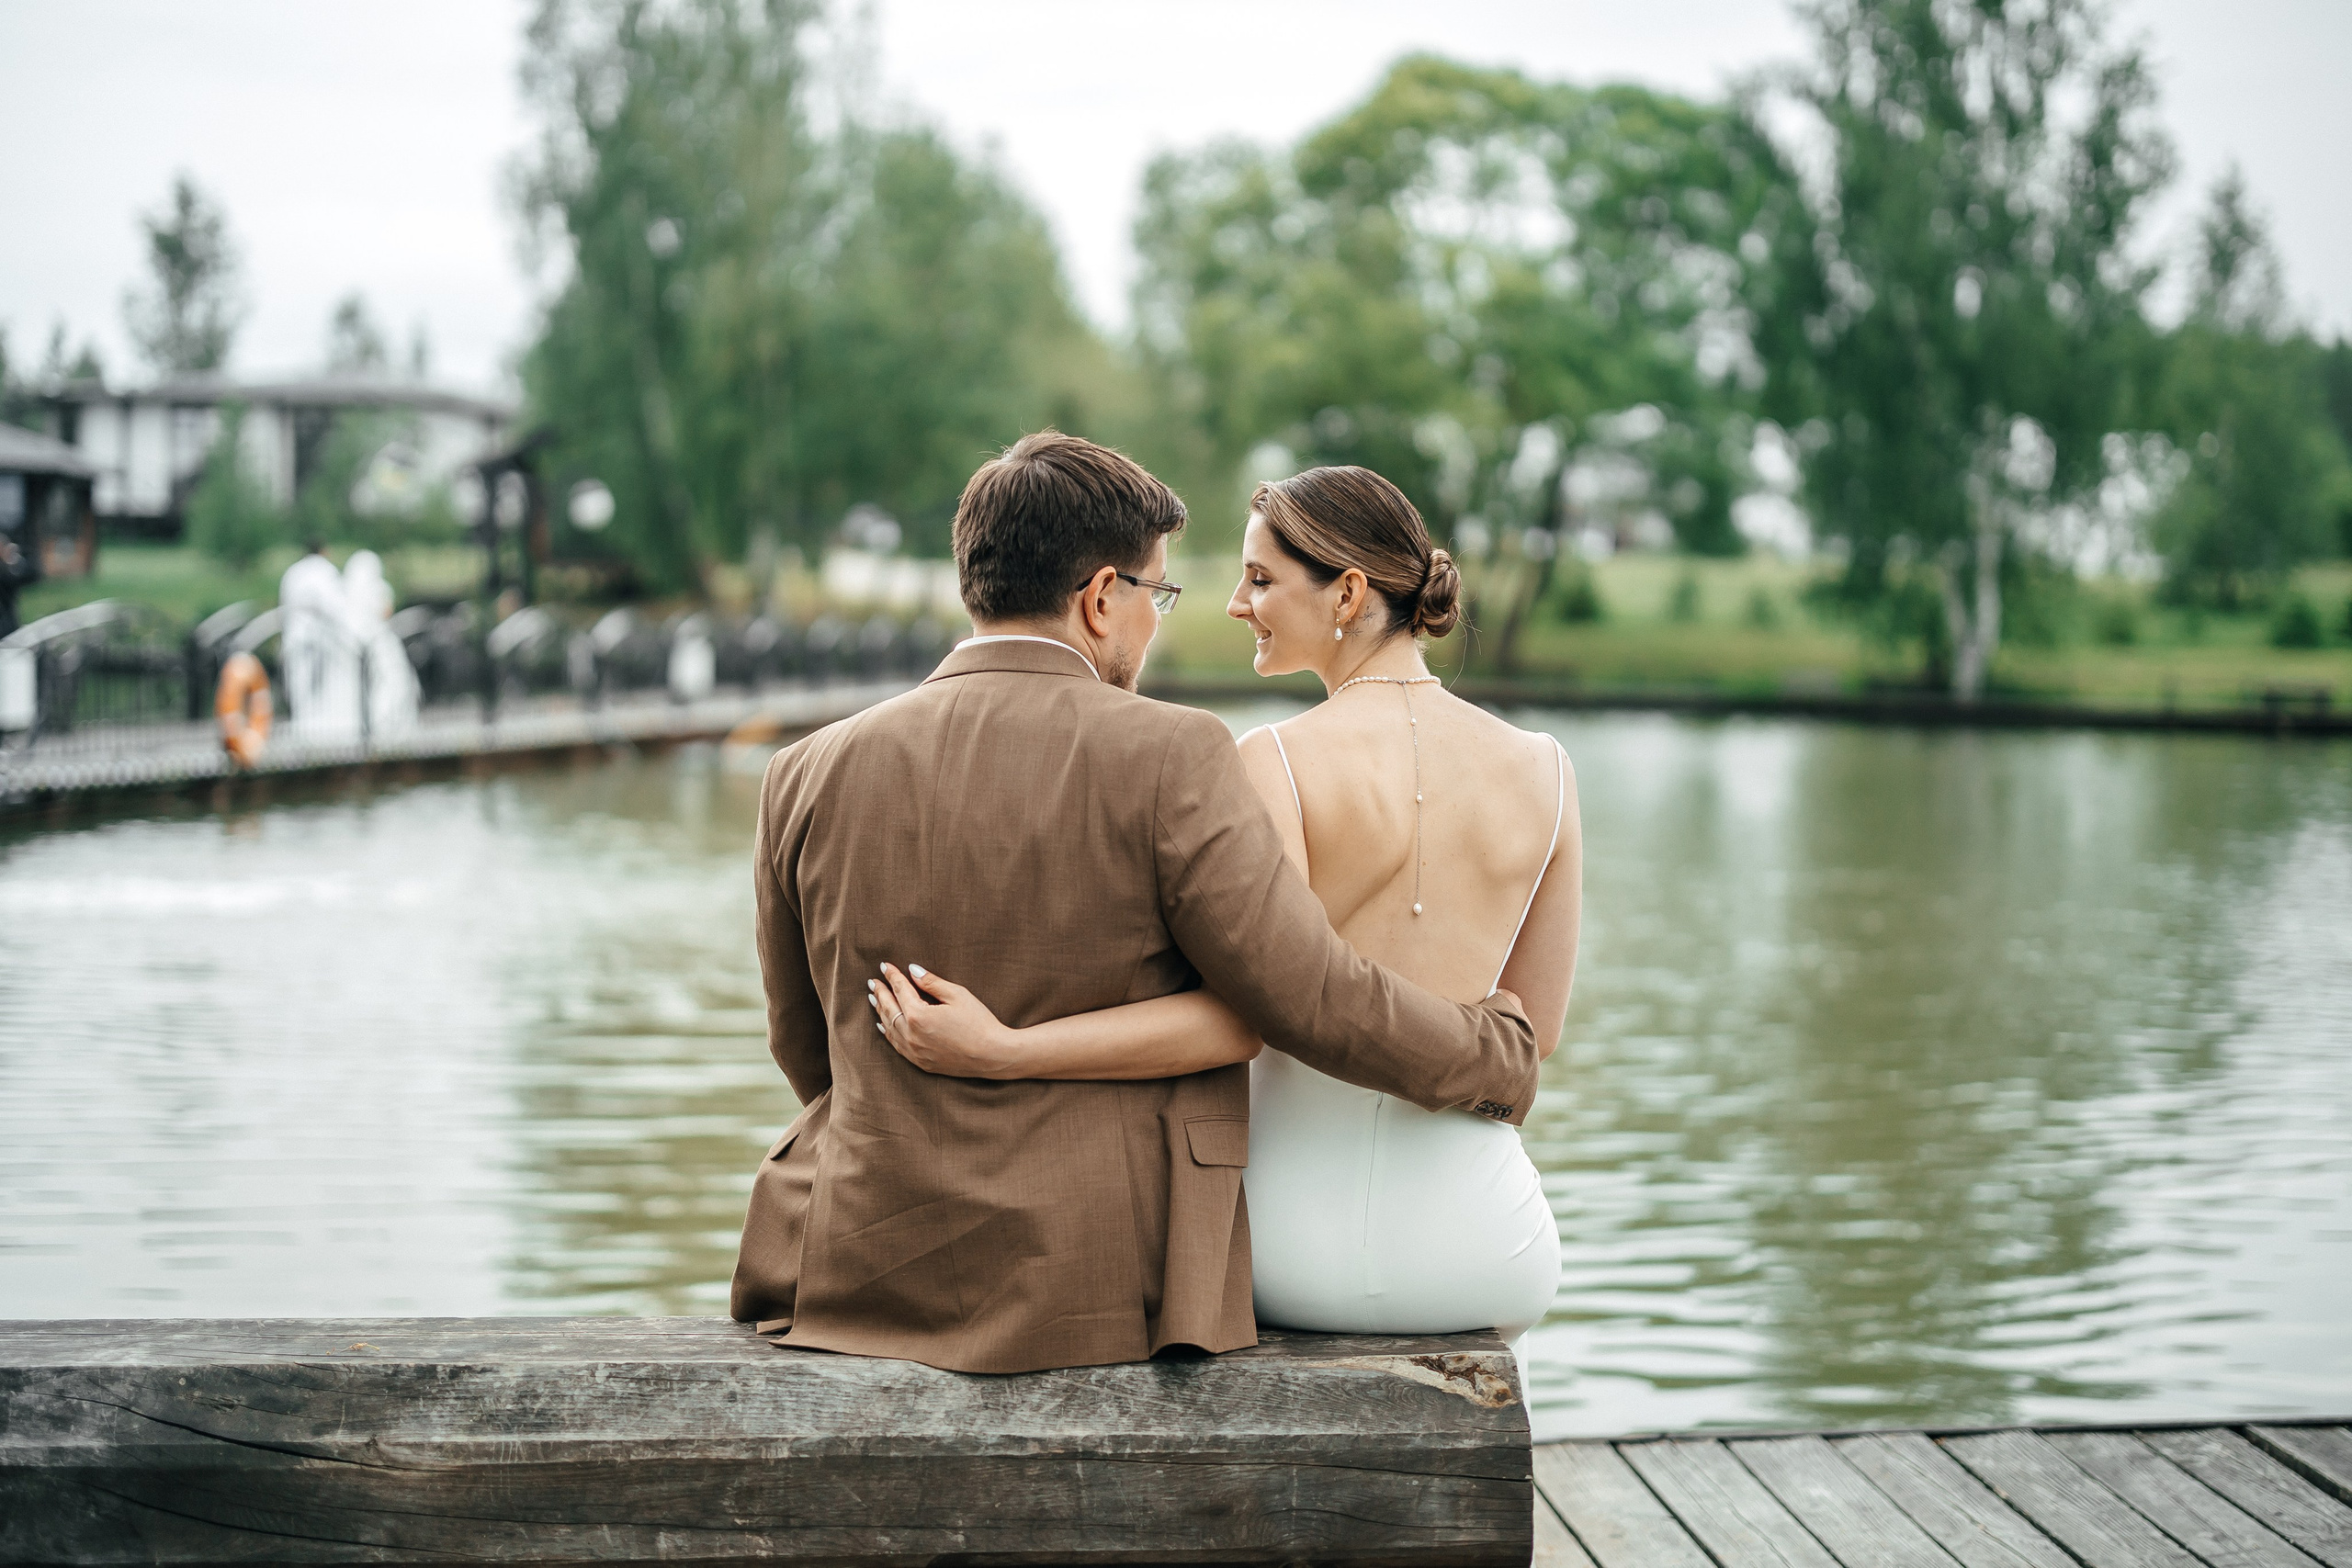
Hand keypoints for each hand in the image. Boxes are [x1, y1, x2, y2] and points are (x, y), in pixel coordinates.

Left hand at [868, 963, 1014, 1078]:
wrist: (992, 1055)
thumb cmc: (979, 1022)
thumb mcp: (957, 995)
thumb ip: (931, 982)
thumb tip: (912, 970)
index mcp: (919, 1016)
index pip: (900, 990)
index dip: (892, 976)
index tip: (885, 966)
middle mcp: (911, 1035)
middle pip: (889, 1009)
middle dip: (881, 993)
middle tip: (873, 982)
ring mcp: (914, 1051)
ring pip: (889, 1028)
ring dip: (881, 1012)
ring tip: (874, 999)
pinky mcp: (920, 1062)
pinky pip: (896, 1045)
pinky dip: (888, 1032)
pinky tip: (883, 1025)